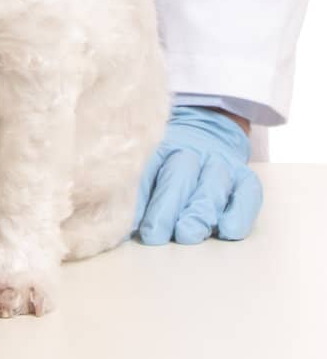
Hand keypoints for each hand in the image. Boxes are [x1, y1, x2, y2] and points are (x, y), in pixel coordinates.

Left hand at [131, 106, 263, 245]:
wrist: (209, 125)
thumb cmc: (168, 159)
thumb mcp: (148, 160)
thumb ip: (133, 186)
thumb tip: (109, 221)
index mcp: (161, 144)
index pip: (148, 166)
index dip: (138, 194)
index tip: (127, 223)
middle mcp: (191, 150)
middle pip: (179, 174)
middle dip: (166, 205)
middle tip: (155, 233)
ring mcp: (220, 163)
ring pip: (212, 183)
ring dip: (199, 210)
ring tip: (188, 233)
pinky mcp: (245, 178)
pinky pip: (247, 192)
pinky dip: (240, 211)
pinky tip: (229, 230)